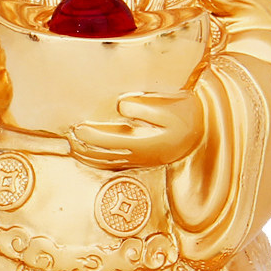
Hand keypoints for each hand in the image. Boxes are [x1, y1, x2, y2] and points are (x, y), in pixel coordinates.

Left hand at [68, 91, 202, 169]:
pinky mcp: (139, 161)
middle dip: (85, 147)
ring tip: (72, 146)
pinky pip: (113, 165)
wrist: (202, 134)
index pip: (113, 141)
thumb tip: (121, 106)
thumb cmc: (186, 115)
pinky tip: (87, 155)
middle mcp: (142, 155)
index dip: (93, 136)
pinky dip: (97, 161)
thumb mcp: (172, 106)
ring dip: (88, 156)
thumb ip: (146, 107)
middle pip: (105, 155)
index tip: (78, 128)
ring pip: (107, 162)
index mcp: (149, 142)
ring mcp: (140, 160)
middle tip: (68, 138)